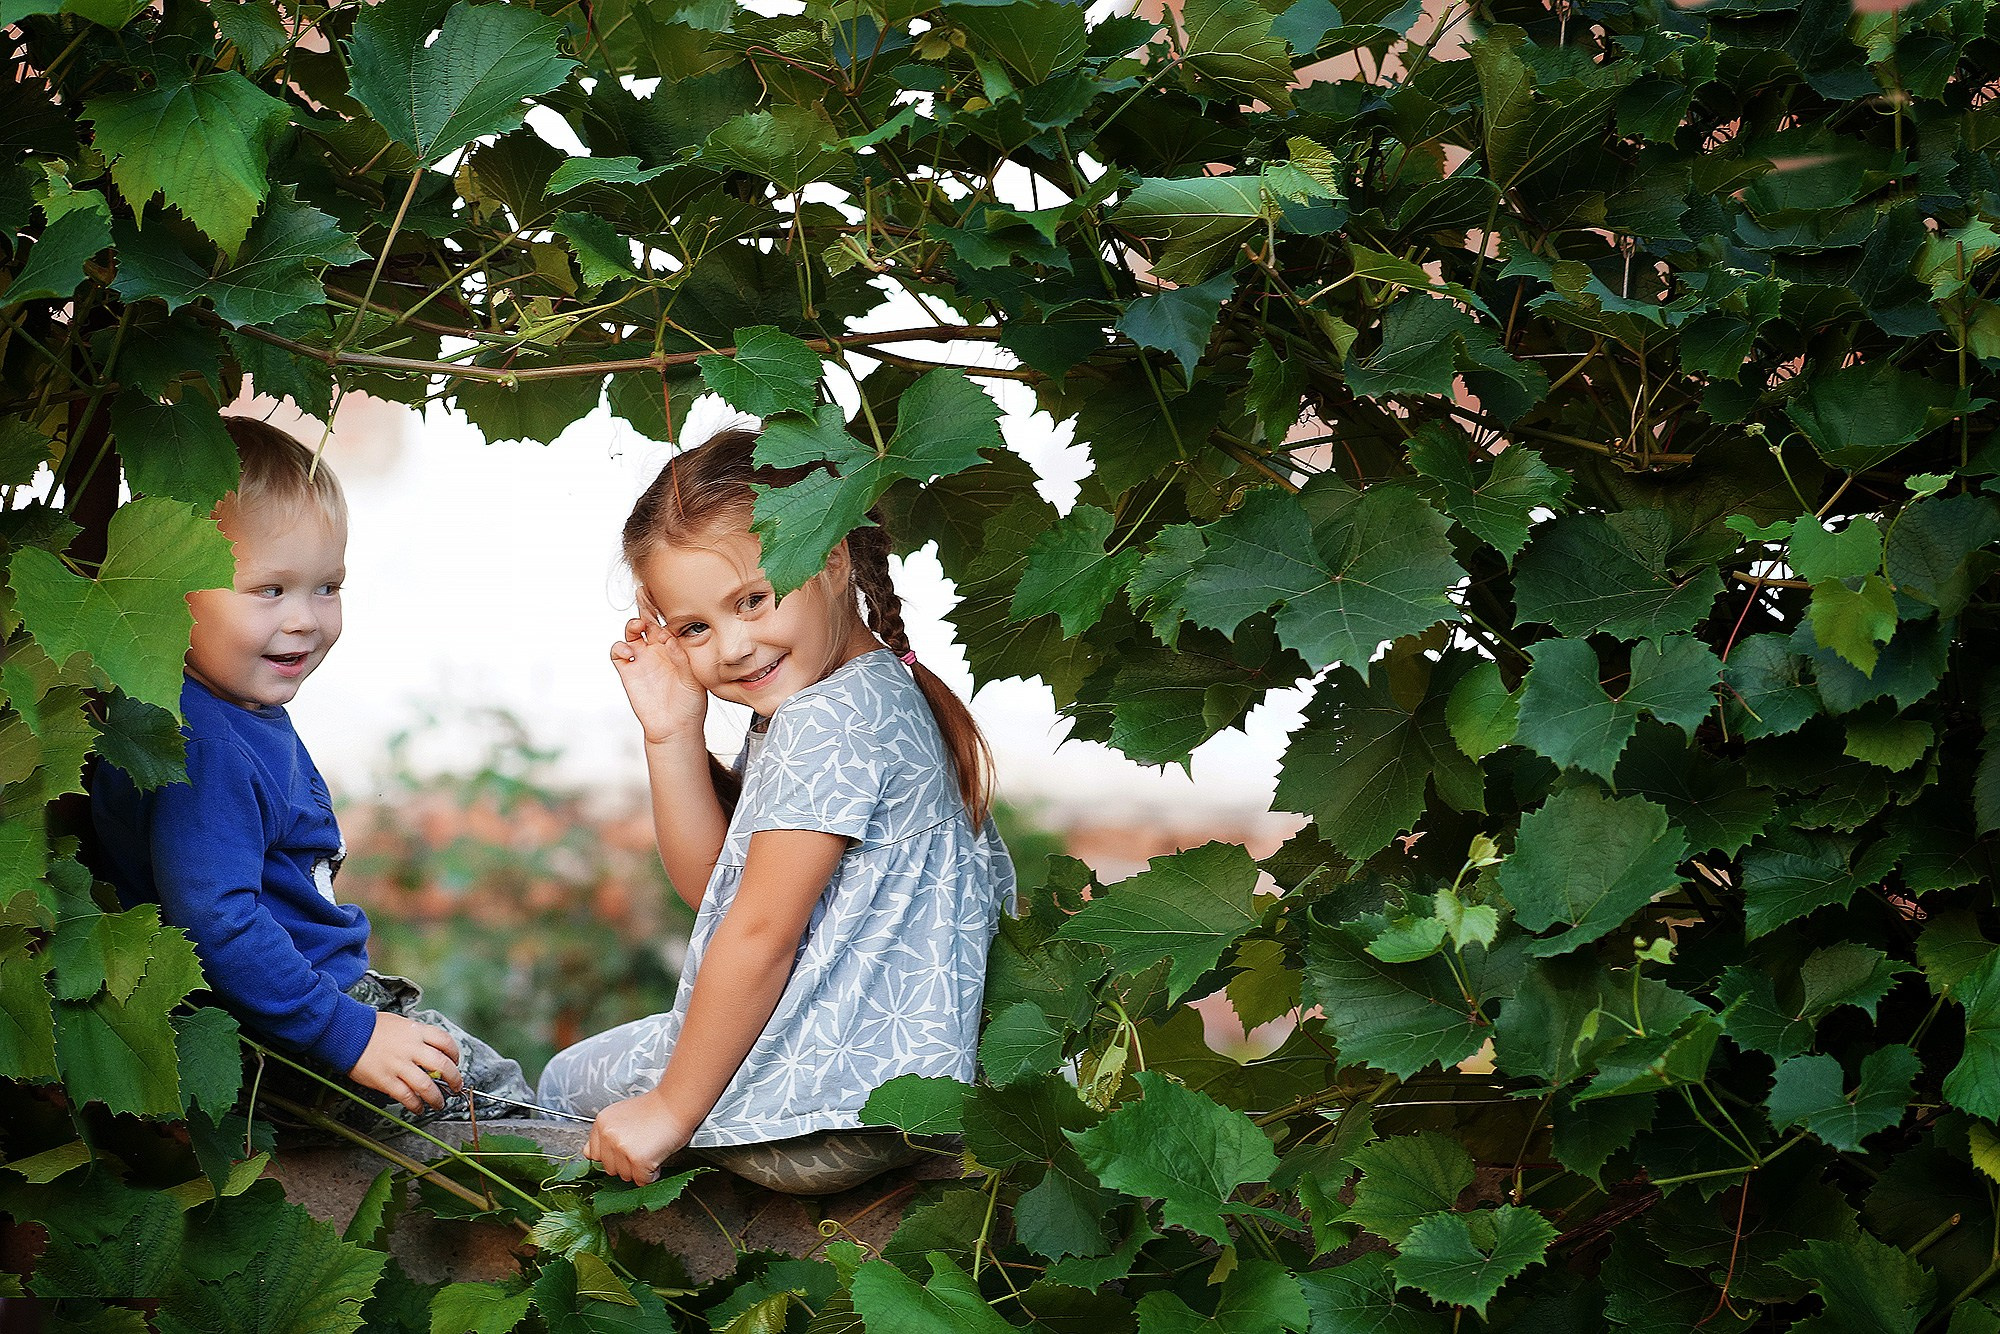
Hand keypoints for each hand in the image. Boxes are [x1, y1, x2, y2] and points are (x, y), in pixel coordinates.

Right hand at [348, 1012, 461, 1113]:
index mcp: (417, 1032)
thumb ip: (416, 1035)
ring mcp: (399, 1065)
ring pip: (426, 1085)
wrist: (348, 1033)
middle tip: (456, 1086)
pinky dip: (415, 1105)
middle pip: (442, 1065)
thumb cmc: (373, 1027)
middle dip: (454, 1078)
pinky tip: (418, 1108)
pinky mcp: (385, 1080)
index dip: (455, 1053)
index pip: (445, 1042)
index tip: (455, 1061)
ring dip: (437, 1098)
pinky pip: (406, 1096)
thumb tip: (430, 1049)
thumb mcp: (400, 1023)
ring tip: (439, 1103)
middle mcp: (411, 1048)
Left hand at [587, 1091, 696, 1184]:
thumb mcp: (621, 1114)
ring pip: (625, 1176)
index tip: (624, 1149)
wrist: (677, 1103)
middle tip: (642, 1148)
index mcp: (602, 1123)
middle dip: (626, 1163)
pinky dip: (652, 1175)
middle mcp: (608, 1135)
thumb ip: (606, 1133)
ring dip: (639, 1170)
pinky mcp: (638, 1160)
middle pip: (610, 1168)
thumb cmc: (656, 1108)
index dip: (612, 1155)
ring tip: (651, 1151)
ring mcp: (621, 1148)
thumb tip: (590, 1154)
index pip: (594, 1154)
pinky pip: (642, 1180)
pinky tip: (657, 1158)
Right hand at [610, 603, 707, 744]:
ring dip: (632, 625)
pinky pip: (618, 653)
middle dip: (645, 612)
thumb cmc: (690, 705)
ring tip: (637, 628)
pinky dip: (618, 647)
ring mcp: (642, 660)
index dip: (665, 614)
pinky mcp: (628, 673)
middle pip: (647, 623)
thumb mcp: (693, 680)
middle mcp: (658, 651)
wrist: (676, 729)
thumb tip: (669, 639)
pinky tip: (628, 652)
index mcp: (676, 649)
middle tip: (648, 616)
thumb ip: (681, 659)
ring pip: (631, 633)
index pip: (668, 624)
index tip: (667, 609)